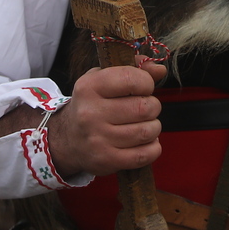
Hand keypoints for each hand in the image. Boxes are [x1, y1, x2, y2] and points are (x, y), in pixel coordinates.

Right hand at [47, 63, 164, 179]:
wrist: (68, 138)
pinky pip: (144, 155)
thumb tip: (160, 70)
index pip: (132, 79)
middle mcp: (90, 113)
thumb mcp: (104, 78)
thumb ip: (135, 68)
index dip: (146, 83)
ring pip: (147, 131)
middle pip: (145, 107)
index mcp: (89, 87)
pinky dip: (153, 148)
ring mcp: (97, 139)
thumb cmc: (93, 103)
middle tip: (144, 108)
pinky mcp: (106, 161)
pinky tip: (145, 141)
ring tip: (144, 124)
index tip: (143, 88)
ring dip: (153, 127)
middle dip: (152, 106)